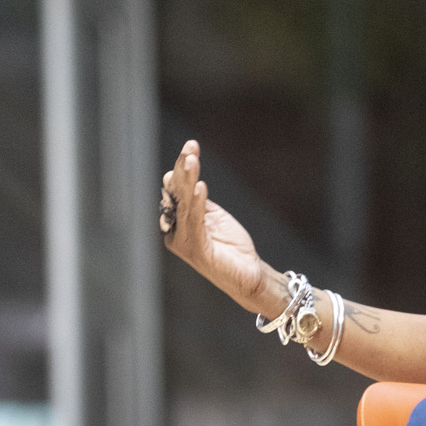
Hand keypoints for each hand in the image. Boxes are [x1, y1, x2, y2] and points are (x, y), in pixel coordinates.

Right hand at [160, 140, 279, 312]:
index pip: (176, 192)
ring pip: (184, 204)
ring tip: (191, 160)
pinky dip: (197, 203)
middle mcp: (177, 232)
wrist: (249, 277)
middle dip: (182, 169)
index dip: (181, 171)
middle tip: (190, 148)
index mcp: (179, 223)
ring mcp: (185, 242)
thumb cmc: (232, 250)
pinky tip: (201, 187)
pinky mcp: (197, 250)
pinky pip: (195, 222)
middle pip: (176, 195)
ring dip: (188, 180)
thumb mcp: (215, 218)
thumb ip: (200, 203)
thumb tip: (189, 180)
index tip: (190, 150)